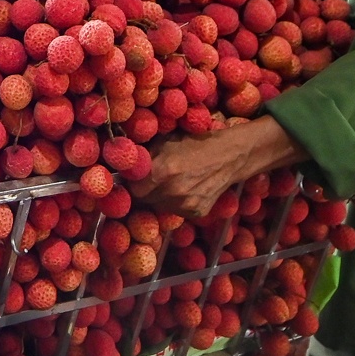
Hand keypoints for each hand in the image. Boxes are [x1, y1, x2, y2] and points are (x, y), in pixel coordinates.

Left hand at [130, 132, 249, 220]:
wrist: (228, 156)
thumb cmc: (193, 144)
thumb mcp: (165, 143)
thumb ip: (145, 158)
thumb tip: (125, 167)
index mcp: (161, 172)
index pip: (132, 189)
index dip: (132, 183)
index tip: (134, 178)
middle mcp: (172, 192)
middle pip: (144, 200)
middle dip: (144, 191)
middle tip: (151, 181)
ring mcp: (185, 205)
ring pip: (159, 206)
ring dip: (159, 197)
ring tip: (171, 183)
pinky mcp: (196, 212)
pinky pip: (176, 210)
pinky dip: (176, 202)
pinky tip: (185, 189)